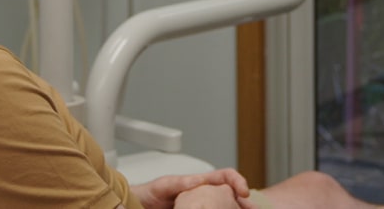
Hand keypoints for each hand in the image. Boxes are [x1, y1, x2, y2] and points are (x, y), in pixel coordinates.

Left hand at [135, 169, 250, 208]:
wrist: (138, 207)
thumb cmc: (150, 193)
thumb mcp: (165, 185)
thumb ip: (182, 182)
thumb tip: (199, 180)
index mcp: (199, 183)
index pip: (225, 177)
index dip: (237, 181)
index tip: (243, 192)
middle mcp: (204, 195)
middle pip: (231, 196)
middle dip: (245, 203)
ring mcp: (202, 207)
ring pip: (226, 207)